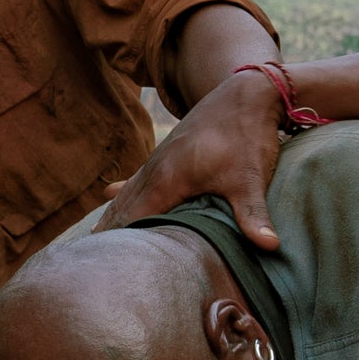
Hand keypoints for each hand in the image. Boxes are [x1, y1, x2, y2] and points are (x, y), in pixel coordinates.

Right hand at [102, 68, 296, 248]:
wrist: (246, 93)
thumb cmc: (246, 135)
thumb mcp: (251, 177)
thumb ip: (253, 214)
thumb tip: (270, 246)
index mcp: (167, 179)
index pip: (133, 219)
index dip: (119, 242)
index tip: (105, 266)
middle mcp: (155, 170)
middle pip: (124, 207)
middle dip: (109, 233)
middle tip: (88, 261)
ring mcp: (160, 159)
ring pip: (129, 192)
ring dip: (112, 214)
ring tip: (93, 237)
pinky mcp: (169, 153)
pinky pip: (138, 178)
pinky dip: (124, 192)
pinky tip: (110, 194)